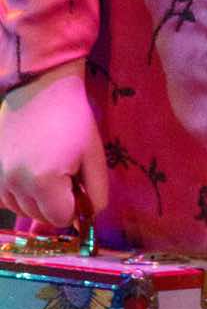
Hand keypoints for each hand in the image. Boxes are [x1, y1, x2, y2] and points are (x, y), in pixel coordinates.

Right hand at [0, 61, 106, 228]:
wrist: (40, 89)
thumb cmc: (73, 120)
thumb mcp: (94, 156)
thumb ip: (95, 192)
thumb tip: (89, 218)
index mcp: (44, 181)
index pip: (61, 218)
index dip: (74, 207)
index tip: (77, 186)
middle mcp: (16, 183)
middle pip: (39, 216)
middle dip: (55, 204)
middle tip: (65, 176)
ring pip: (20, 208)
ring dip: (36, 201)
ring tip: (48, 172)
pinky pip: (5, 197)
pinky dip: (19, 194)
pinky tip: (30, 175)